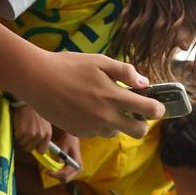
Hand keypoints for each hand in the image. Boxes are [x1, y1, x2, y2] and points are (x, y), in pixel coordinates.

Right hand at [10, 50, 163, 137]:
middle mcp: (106, 117)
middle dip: (142, 123)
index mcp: (114, 97)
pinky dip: (99, 124)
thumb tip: (144, 83)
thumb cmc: (68, 66)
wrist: (37, 80)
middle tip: (134, 111)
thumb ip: (124, 72)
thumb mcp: (99, 61)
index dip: (158, 108)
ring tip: (104, 105)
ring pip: (116, 132)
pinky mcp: (80, 133)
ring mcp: (93, 128)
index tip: (156, 104)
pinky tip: (87, 109)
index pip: (149, 111)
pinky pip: (98, 132)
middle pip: (139, 132)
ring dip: (118, 122)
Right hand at [13, 104, 50, 154]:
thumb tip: (39, 150)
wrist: (26, 101)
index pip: (41, 151)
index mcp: (47, 134)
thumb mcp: (44, 124)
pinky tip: (18, 126)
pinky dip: (15, 134)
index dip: (35, 148)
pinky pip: (16, 139)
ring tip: (22, 128)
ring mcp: (31, 134)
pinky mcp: (22, 131)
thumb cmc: (35, 112)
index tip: (31, 144)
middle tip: (24, 134)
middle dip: (25, 143)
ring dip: (19, 139)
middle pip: (29, 149)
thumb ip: (43, 135)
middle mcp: (40, 135)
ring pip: (22, 144)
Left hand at [47, 129, 81, 182]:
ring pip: (64, 179)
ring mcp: (75, 171)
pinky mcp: (71, 171)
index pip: (66, 173)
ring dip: (56, 175)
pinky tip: (53, 168)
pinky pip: (63, 176)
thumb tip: (58, 164)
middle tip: (47, 171)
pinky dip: (57, 174)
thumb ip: (61, 156)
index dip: (56, 174)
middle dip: (56, 176)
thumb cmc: (68, 140)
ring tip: (49, 168)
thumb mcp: (64, 146)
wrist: (71, 138)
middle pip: (66, 179)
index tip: (47, 171)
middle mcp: (78, 169)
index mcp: (77, 163)